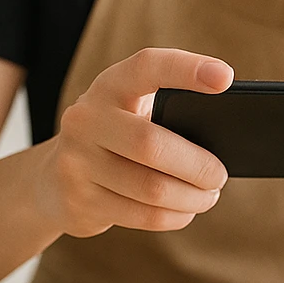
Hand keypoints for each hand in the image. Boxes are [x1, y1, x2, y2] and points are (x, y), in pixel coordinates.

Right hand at [36, 48, 232, 236]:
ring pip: (153, 188)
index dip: (185, 69)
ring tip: (208, 195)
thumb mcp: (134, 113)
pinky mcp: (80, 201)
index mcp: (110, 87)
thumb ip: (171, 112)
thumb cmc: (119, 140)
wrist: (56, 179)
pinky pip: (144, 215)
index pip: (147, 66)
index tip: (225, 78)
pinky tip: (185, 210)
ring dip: (193, 197)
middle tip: (220, 175)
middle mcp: (86, 119)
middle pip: (153, 145)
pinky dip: (176, 216)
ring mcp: (76, 162)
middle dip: (199, 166)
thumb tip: (227, 137)